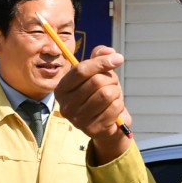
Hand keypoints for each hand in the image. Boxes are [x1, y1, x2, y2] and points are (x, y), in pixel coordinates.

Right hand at [52, 46, 131, 163]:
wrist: (106, 123)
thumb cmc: (98, 93)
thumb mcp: (96, 72)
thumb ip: (99, 56)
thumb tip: (110, 52)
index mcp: (62, 89)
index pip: (81, 70)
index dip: (101, 62)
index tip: (117, 59)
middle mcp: (65, 105)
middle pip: (96, 82)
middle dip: (111, 79)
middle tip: (112, 84)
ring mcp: (77, 119)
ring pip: (107, 94)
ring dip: (116, 92)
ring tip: (113, 95)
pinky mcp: (92, 129)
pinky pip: (114, 108)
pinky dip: (119, 105)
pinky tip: (114, 108)